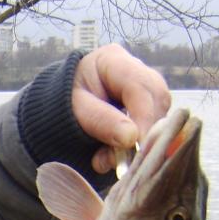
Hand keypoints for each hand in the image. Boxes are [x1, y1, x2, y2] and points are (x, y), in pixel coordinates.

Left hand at [72, 44, 170, 173]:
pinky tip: (118, 157)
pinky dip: (139, 145)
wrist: (57, 109)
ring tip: (112, 159)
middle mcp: (135, 69)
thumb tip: (131, 137)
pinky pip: (154, 125)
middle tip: (130, 157)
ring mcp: (145, 88)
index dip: (144, 117)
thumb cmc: (62, 104)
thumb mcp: (73, 111)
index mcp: (112, 60)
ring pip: (160, 113)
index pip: (140, 86)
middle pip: (158, 97)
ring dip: (142, 141)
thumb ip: (100, 121)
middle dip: (147, 130)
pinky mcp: (148, 107)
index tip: (137, 144)